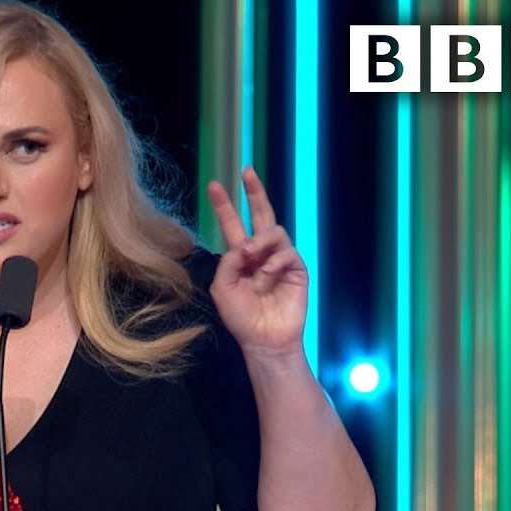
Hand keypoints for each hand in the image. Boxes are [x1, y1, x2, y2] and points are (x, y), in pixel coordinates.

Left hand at [205, 167, 307, 360]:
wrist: (264, 339)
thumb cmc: (241, 318)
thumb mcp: (223, 288)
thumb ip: (227, 262)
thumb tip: (242, 244)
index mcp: (240, 257)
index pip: (233, 225)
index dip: (224, 206)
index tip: (213, 186)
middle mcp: (261, 253)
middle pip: (261, 215)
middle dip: (254, 192)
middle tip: (247, 171)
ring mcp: (280, 259)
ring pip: (274, 231)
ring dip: (260, 240)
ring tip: (251, 256)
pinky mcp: (297, 269)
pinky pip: (287, 252)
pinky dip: (274, 261)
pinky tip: (267, 274)